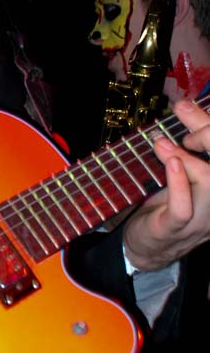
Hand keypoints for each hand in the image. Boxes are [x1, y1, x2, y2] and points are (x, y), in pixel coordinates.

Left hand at [123, 98, 209, 270]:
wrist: (148, 247)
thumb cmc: (168, 203)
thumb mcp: (181, 171)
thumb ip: (187, 147)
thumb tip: (184, 106)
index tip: (192, 106)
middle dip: (207, 135)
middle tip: (182, 112)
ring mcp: (202, 220)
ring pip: (209, 184)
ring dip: (187, 158)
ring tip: (163, 142)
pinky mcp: (177, 228)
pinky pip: (184, 207)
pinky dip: (178, 182)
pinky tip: (171, 163)